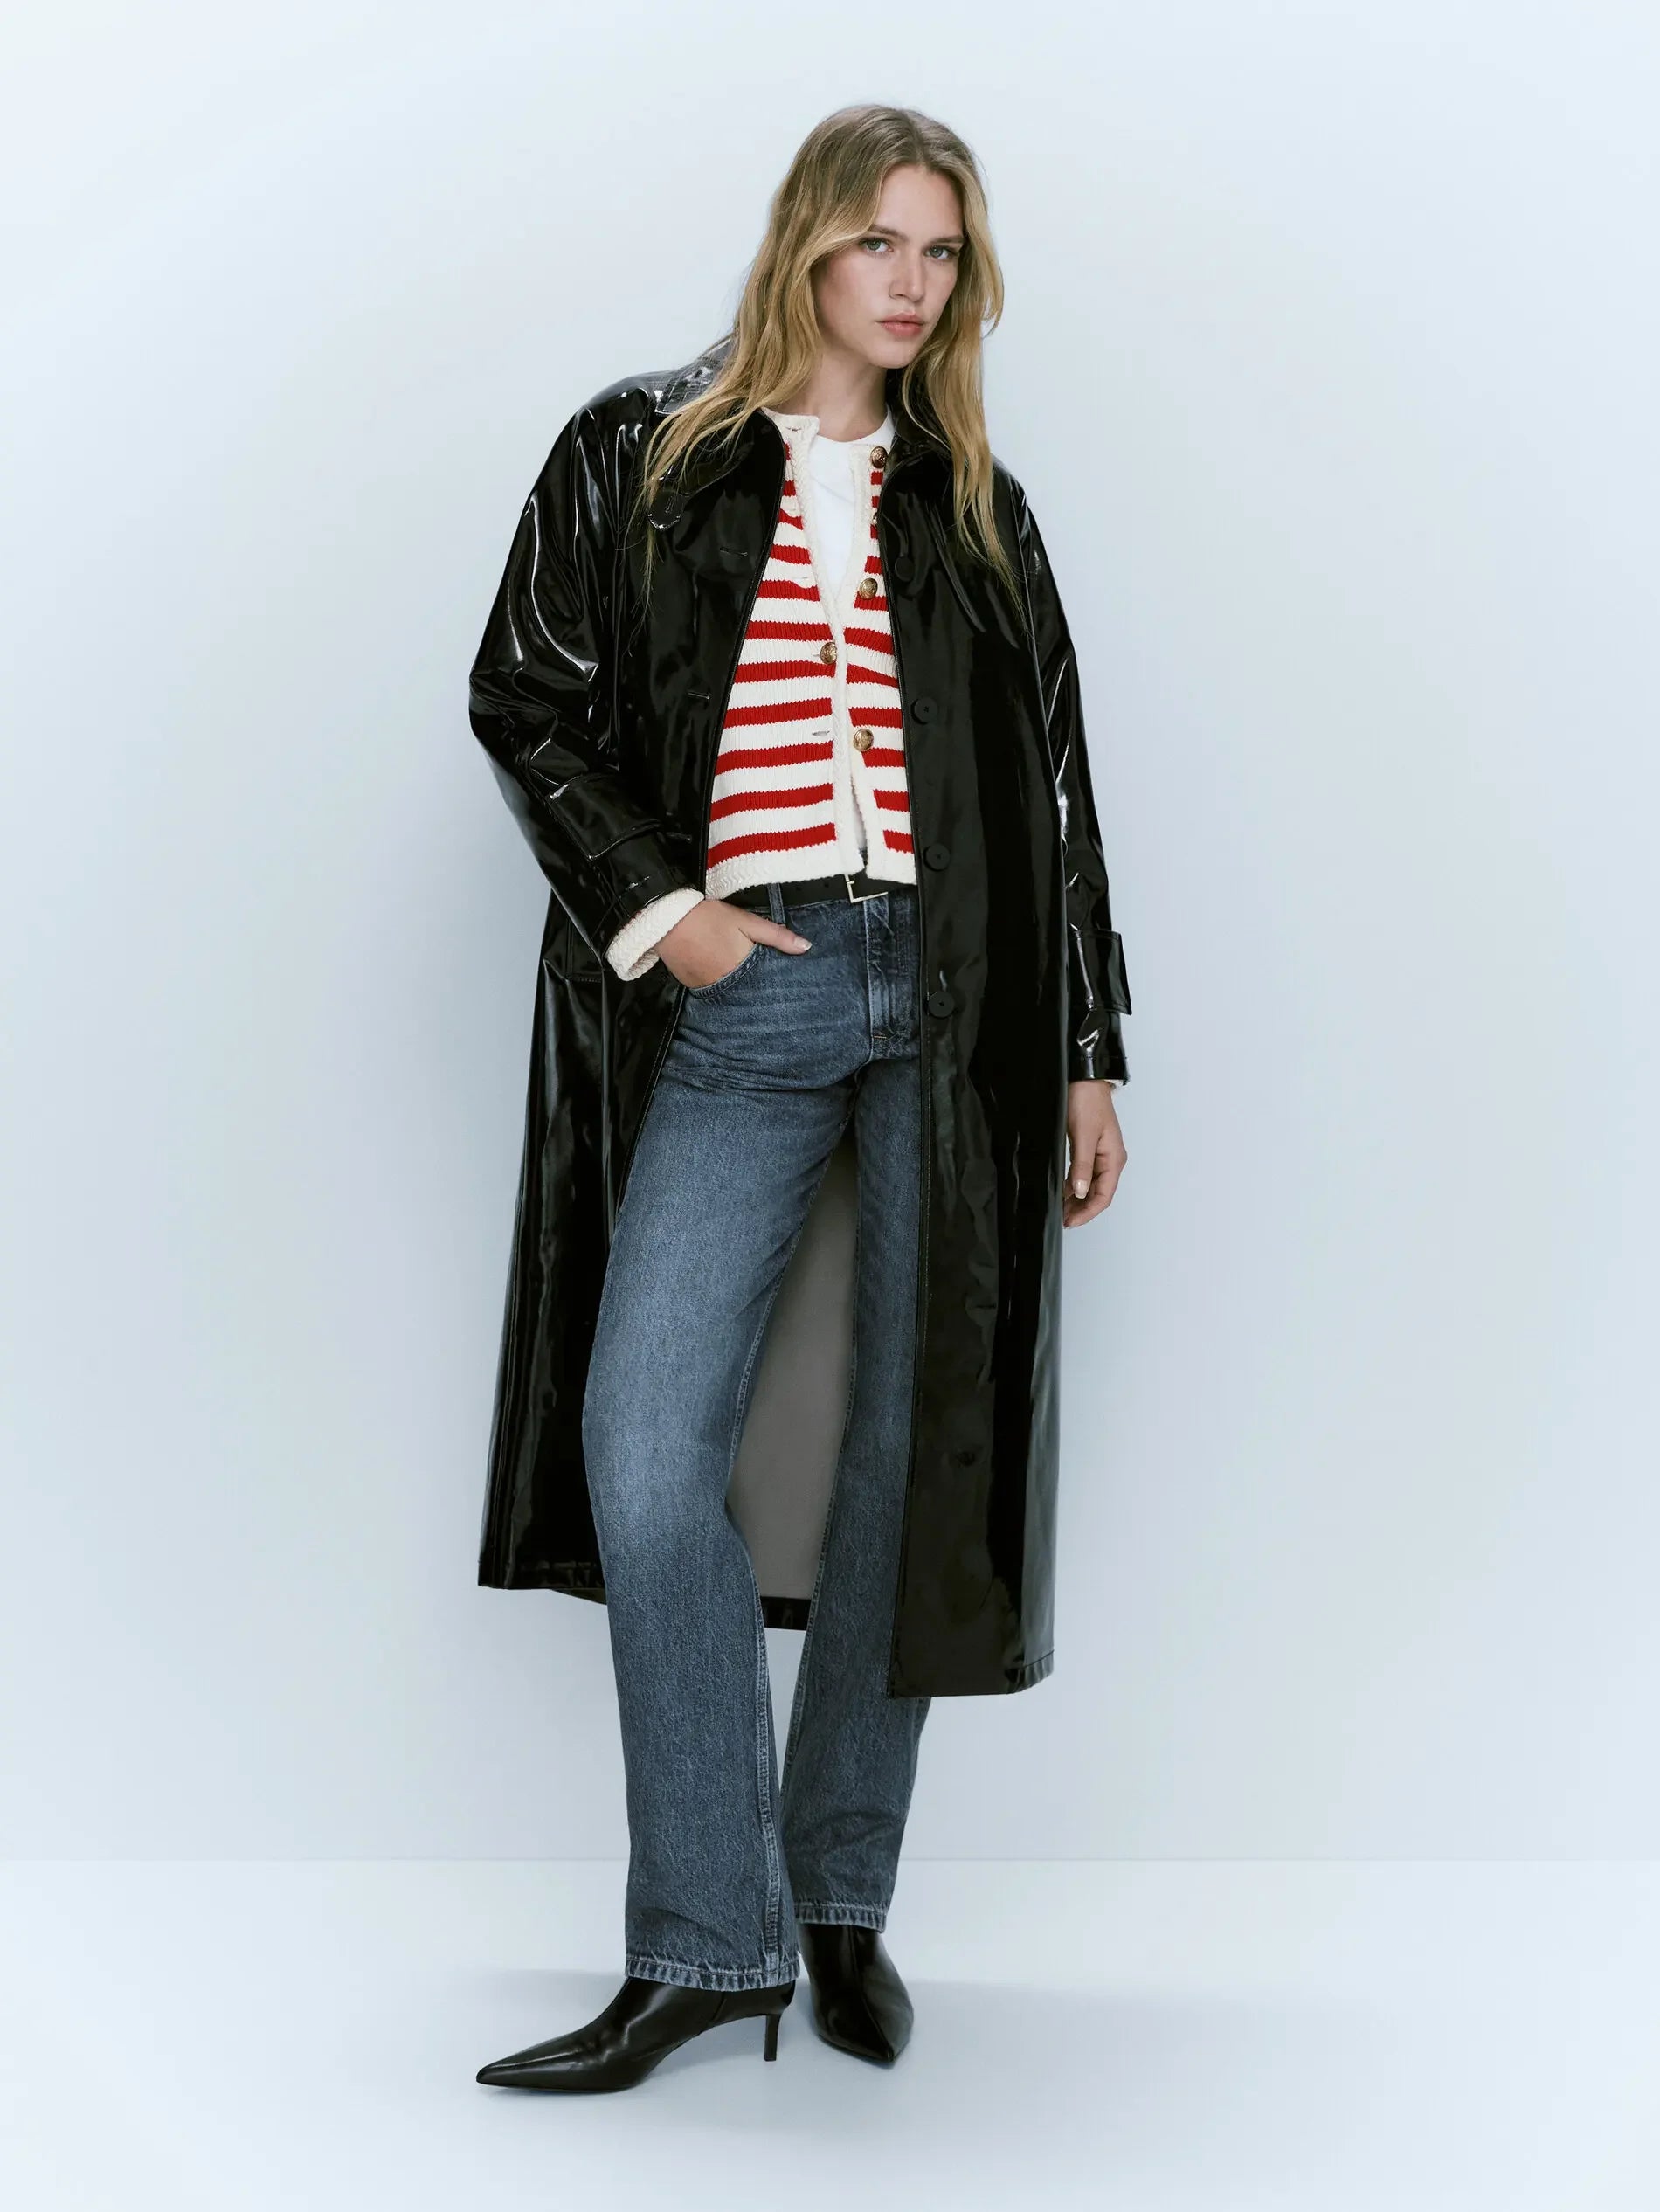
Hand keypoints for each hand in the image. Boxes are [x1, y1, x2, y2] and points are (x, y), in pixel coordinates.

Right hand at [657, 898, 812, 989]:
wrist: (667, 916)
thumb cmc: (709, 916)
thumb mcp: (746, 921)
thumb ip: (776, 936)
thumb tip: (806, 947)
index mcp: (740, 970)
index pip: (764, 987)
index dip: (773, 987)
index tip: (781, 987)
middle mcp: (723, 984)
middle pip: (746, 993)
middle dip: (754, 988)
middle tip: (757, 978)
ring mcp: (704, 987)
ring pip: (727, 993)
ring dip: (734, 986)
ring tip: (735, 972)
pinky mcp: (689, 985)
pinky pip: (709, 988)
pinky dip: (716, 982)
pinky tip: (717, 969)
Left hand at [1063, 1080, 1125, 1226]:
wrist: (1084, 1079)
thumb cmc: (1087, 1101)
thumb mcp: (1082, 1136)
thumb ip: (1082, 1166)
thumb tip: (1081, 1192)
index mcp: (1114, 1158)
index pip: (1103, 1196)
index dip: (1087, 1213)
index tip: (1071, 1222)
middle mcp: (1110, 1159)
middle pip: (1098, 1194)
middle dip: (1082, 1210)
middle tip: (1063, 1220)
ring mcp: (1101, 1154)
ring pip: (1090, 1185)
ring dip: (1077, 1199)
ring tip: (1061, 1210)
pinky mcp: (1090, 1148)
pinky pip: (1084, 1174)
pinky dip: (1074, 1185)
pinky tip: (1063, 1191)